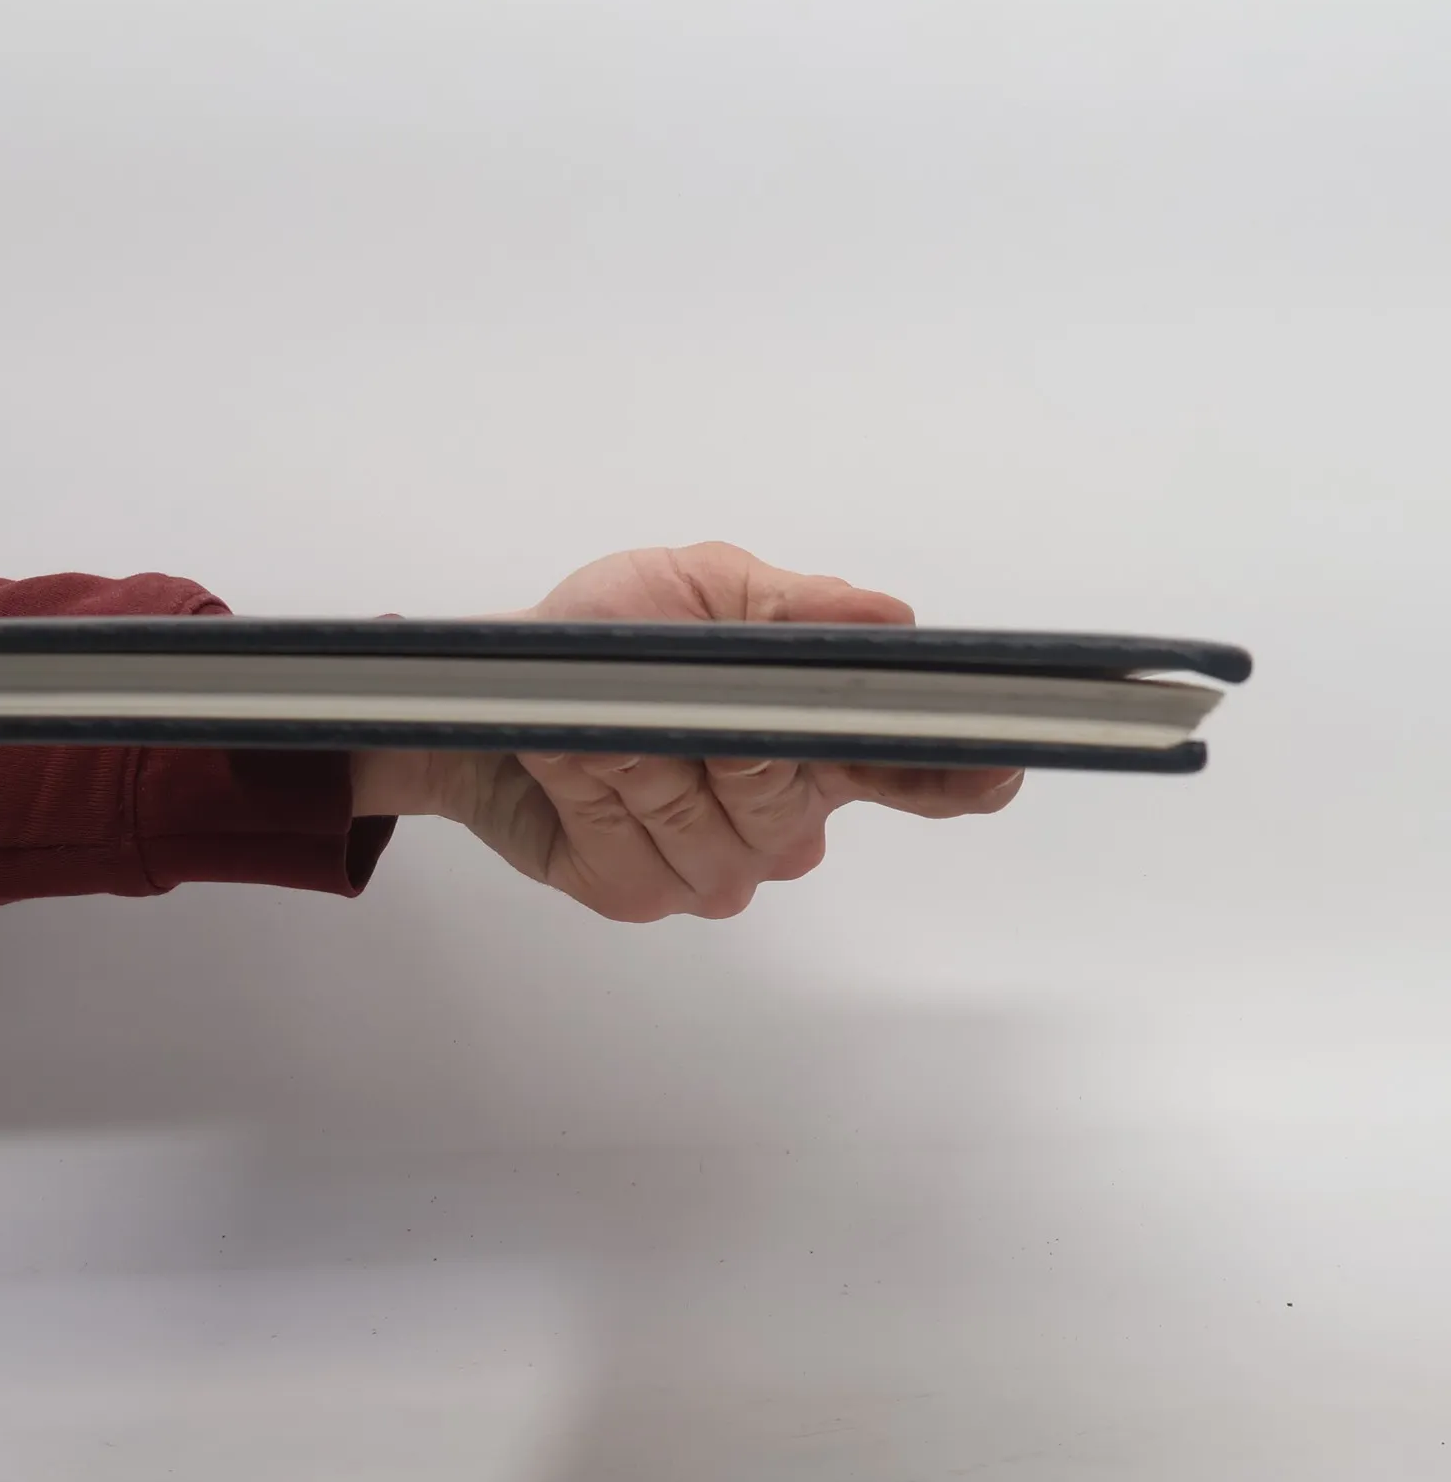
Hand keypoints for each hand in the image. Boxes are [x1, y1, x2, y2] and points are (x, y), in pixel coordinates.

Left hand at [350, 543, 1022, 921]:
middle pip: (795, 800)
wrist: (493, 691)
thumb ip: (795, 609)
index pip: (921, 777)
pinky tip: (573, 764)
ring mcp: (713, 867)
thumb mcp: (696, 589)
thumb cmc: (599, 636)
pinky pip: (632, 853)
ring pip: (706, 827)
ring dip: (640, 753)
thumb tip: (890, 622)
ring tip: (602, 717)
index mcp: (822, 741)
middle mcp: (782, 817)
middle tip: (684, 695)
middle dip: (729, 736)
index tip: (988, 766)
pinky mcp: (638, 893)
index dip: (958, 775)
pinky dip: (590, 790)